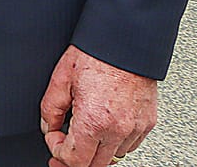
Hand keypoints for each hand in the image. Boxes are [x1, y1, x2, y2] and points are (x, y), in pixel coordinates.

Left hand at [40, 45, 157, 165]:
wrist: (125, 41)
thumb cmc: (95, 55)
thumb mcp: (61, 79)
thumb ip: (50, 108)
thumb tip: (48, 127)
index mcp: (94, 121)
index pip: (74, 161)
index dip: (58, 154)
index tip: (53, 141)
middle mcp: (119, 129)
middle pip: (95, 165)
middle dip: (76, 158)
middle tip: (63, 148)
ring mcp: (136, 127)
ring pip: (114, 157)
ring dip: (97, 151)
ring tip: (84, 135)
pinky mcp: (148, 122)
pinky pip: (130, 145)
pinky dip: (115, 143)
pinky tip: (104, 130)